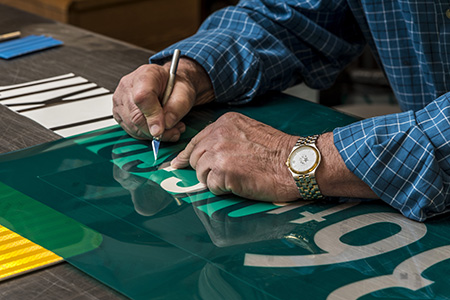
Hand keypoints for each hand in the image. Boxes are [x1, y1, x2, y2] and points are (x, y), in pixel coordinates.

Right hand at [113, 58, 214, 140]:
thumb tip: (166, 125)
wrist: (169, 84)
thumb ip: (177, 107)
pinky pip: (131, 130)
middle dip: (157, 130)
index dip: (153, 117)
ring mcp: (120, 99)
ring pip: (133, 127)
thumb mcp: (186, 92)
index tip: (161, 130)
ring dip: (153, 133)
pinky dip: (146, 134)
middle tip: (175, 130)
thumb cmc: (176, 86)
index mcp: (146, 74)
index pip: (142, 97)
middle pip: (136, 116)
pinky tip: (158, 127)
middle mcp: (128, 85)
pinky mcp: (118, 112)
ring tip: (170, 128)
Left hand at [171, 112, 299, 201]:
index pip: (197, 139)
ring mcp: (219, 153)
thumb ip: (227, 137)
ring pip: (200, 172)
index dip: (188, 154)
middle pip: (195, 157)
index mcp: (225, 122)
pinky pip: (210, 186)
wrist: (296, 163)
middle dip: (205, 169)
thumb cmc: (279, 151)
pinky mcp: (222, 172)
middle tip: (221, 176)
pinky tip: (239, 184)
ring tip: (237, 178)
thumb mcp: (250, 132)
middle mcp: (218, 134)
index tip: (179, 162)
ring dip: (214, 180)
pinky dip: (222, 189)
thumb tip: (208, 153)